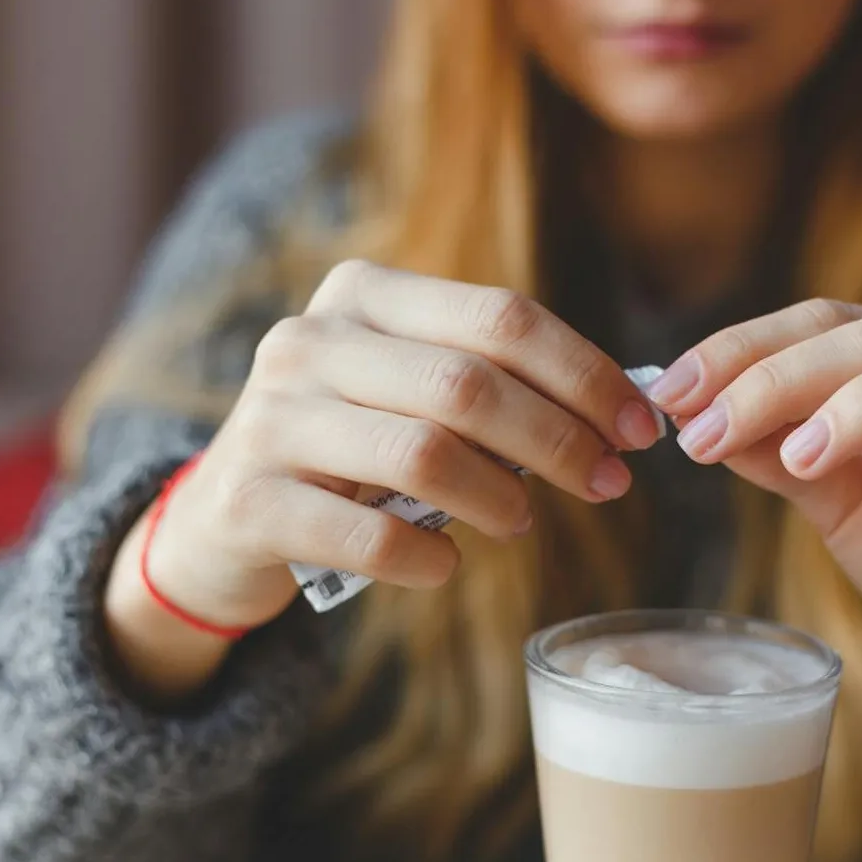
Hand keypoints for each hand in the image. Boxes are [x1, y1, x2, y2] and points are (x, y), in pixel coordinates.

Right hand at [110, 260, 660, 639]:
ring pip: (423, 453)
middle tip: (610, 484)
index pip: (501, 317)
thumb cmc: (352, 452)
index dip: (585, 374)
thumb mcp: (413, 397)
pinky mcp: (248, 500)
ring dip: (500, 496)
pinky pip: (365, 536)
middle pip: (469, 384)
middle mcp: (309, 341)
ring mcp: (270, 418)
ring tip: (524, 522)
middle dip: (560, 439)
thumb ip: (498, 388)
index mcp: (364, 296)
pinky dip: (425, 559)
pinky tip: (447, 566)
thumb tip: (625, 413)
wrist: (221, 522)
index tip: (640, 429)